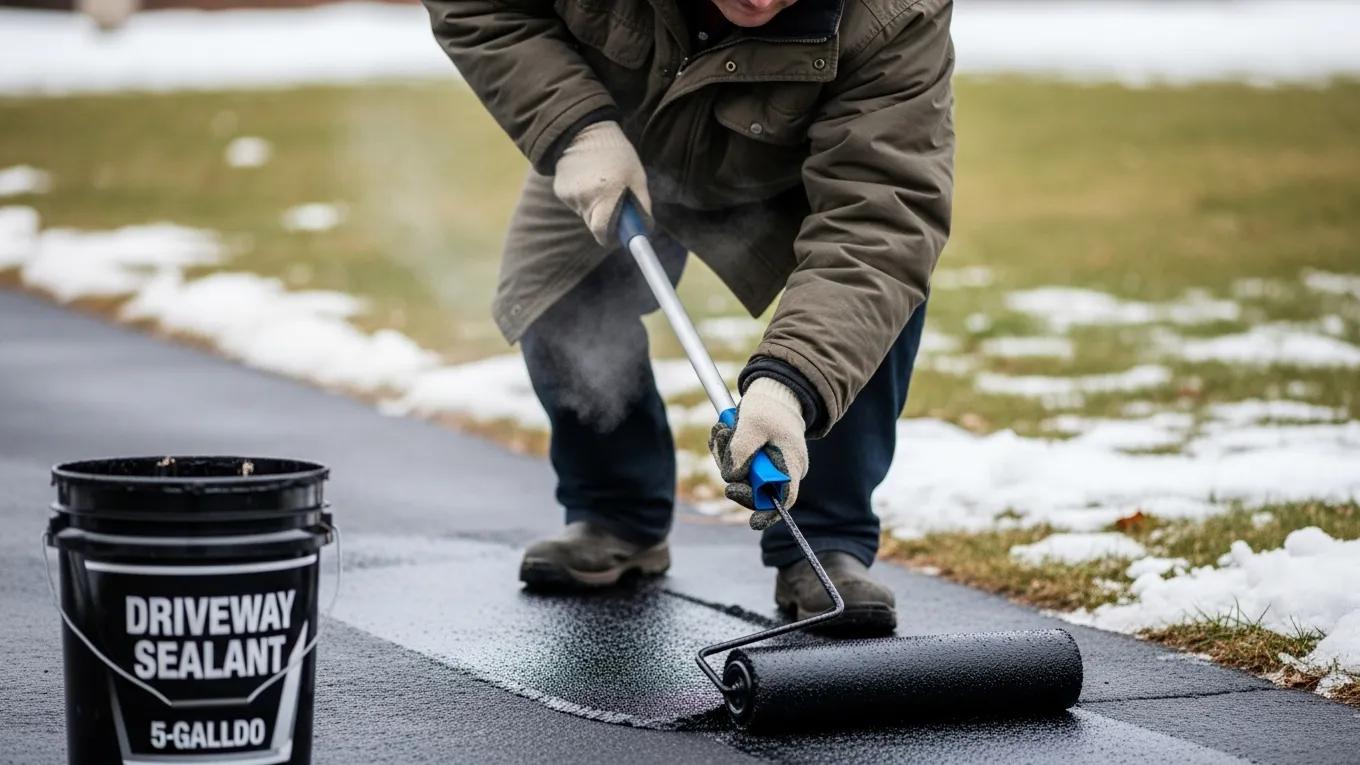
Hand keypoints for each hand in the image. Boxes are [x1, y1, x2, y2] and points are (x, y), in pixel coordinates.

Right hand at [552, 120, 650, 244]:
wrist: (584, 131)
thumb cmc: (617, 154)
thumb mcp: (637, 176)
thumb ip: (642, 205)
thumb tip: (645, 230)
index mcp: (607, 195)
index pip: (603, 233)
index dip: (610, 237)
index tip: (616, 236)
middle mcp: (586, 198)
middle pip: (595, 225)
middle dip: (605, 220)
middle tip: (613, 204)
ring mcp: (570, 195)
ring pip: (585, 214)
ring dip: (594, 205)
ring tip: (599, 182)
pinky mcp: (560, 191)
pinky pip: (575, 203)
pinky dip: (582, 196)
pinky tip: (586, 178)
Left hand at [708, 378, 808, 529]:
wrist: (773, 392)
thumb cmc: (769, 407)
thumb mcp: (752, 424)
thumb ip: (741, 451)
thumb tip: (730, 477)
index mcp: (791, 464)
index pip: (784, 499)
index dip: (769, 513)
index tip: (753, 522)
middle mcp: (782, 471)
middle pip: (754, 491)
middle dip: (732, 474)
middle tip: (721, 445)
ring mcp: (768, 467)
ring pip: (741, 478)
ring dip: (724, 457)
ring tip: (721, 431)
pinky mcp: (756, 460)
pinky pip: (736, 466)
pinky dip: (725, 452)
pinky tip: (723, 432)